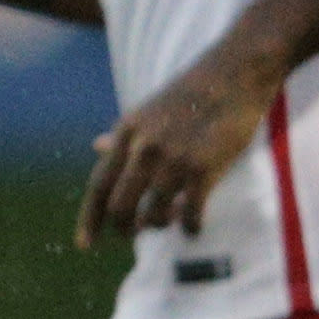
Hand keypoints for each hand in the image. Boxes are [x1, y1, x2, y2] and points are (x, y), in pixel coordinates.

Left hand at [79, 56, 277, 245]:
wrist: (234, 72)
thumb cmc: (192, 92)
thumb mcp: (147, 111)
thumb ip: (123, 136)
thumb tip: (95, 147)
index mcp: (126, 134)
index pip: (98, 185)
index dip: (89, 219)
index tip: (84, 246)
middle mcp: (144, 148)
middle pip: (119, 207)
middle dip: (124, 229)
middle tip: (133, 234)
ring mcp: (173, 159)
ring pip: (153, 215)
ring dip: (159, 225)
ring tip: (170, 219)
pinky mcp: (204, 167)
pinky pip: (189, 213)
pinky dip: (189, 226)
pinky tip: (193, 226)